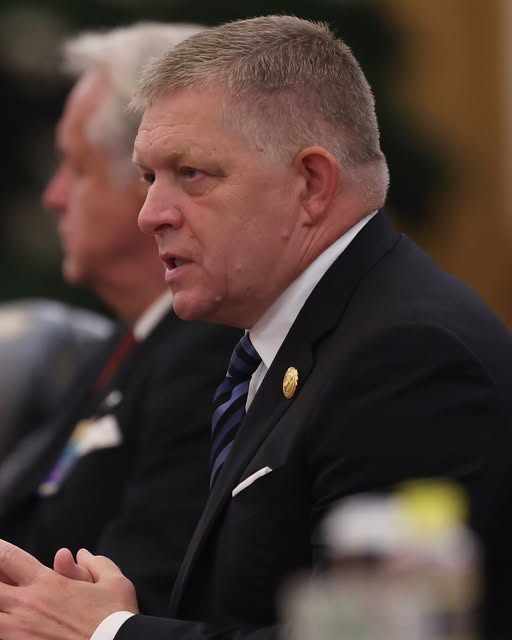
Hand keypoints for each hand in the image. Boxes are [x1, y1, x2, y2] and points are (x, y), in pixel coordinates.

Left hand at [0, 539, 138, 639]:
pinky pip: (0, 637)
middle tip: (2, 577)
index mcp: (48, 583)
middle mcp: (28, 605)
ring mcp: (18, 632)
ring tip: (7, 602)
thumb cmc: (116, 620)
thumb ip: (97, 564)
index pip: (9, 558)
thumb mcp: (115, 583)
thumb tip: (83, 554)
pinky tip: (10, 625)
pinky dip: (4, 628)